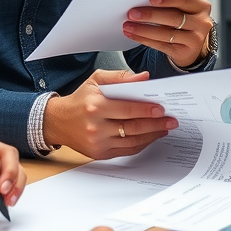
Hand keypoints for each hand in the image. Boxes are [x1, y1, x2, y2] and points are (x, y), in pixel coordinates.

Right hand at [42, 69, 178, 158]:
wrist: (58, 121)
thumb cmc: (80, 99)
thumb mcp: (96, 80)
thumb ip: (120, 77)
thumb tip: (144, 77)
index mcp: (96, 106)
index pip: (128, 109)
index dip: (147, 110)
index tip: (162, 109)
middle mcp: (96, 126)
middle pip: (133, 127)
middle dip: (156, 124)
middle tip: (171, 120)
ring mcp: (98, 143)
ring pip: (132, 141)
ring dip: (152, 136)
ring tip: (164, 128)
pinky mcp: (99, 154)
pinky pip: (126, 151)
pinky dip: (141, 144)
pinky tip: (151, 136)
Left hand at [123, 0, 213, 68]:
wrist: (193, 45)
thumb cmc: (185, 22)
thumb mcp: (184, 10)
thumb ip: (171, 4)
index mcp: (201, 7)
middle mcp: (202, 23)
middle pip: (174, 17)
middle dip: (151, 15)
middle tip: (133, 13)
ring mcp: (195, 39)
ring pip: (166, 33)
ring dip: (143, 29)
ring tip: (128, 25)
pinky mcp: (185, 52)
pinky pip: (161, 45)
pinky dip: (145, 40)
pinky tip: (134, 35)